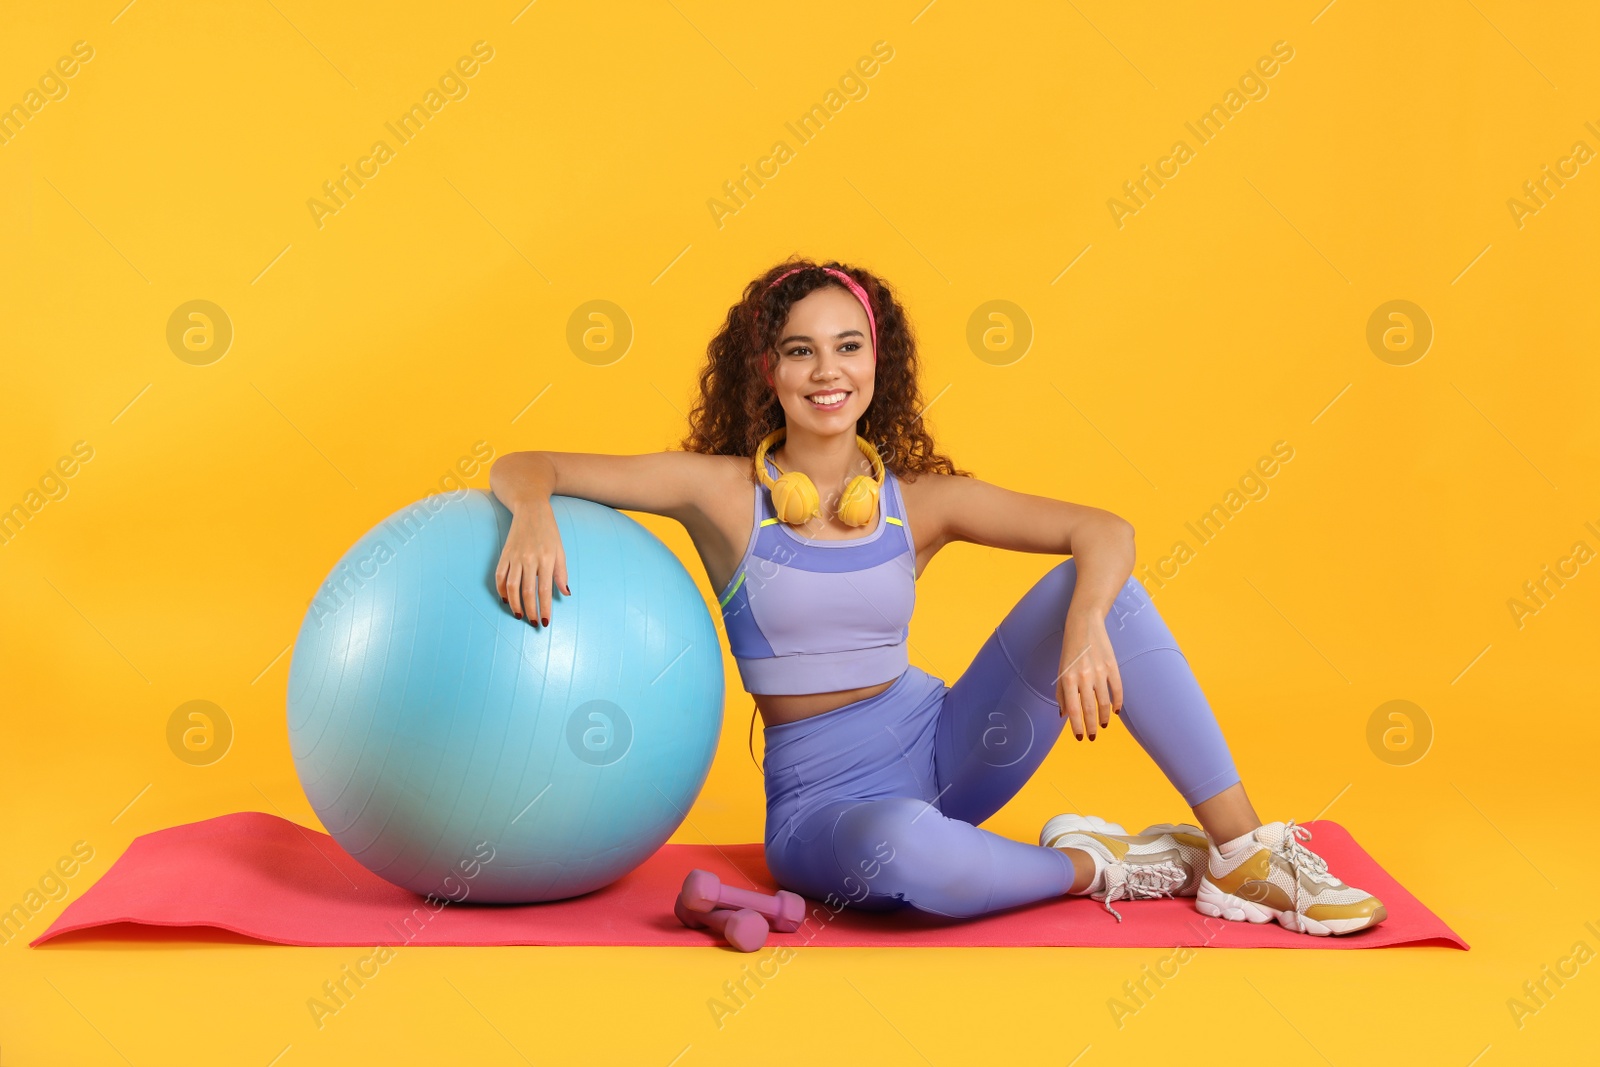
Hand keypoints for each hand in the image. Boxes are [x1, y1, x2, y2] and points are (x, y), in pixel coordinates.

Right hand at [494, 500, 570, 626]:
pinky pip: (499, 576)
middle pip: (527, 592)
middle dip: (530, 611)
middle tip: (533, 623)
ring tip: (519, 615)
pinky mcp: (504, 554)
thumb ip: (562, 573)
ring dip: (515, 604)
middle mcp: (529, 559)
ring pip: (511, 586)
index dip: (545, 608)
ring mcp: (515, 557)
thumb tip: (565, 593)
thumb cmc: (549, 532)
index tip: (546, 622)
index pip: (545, 590)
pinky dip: (501, 590)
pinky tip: (506, 600)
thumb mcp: (560, 550)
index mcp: (547, 559)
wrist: (530, 510)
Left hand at [1056, 613, 1122, 740]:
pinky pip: (1117, 689)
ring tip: (1103, 725)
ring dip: (1104, 717)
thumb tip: (1064, 715)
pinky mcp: (1112, 666)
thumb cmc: (1070, 649)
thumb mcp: (1060, 669)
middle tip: (1092, 737)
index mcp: (1068, 678)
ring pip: (1104, 702)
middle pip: (1089, 709)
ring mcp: (1099, 671)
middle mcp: (1083, 676)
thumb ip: (1062, 693)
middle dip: (1091, 726)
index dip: (1077, 726)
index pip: (1073, 709)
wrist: (1084, 623)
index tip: (1080, 737)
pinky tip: (1116, 712)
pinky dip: (1118, 703)